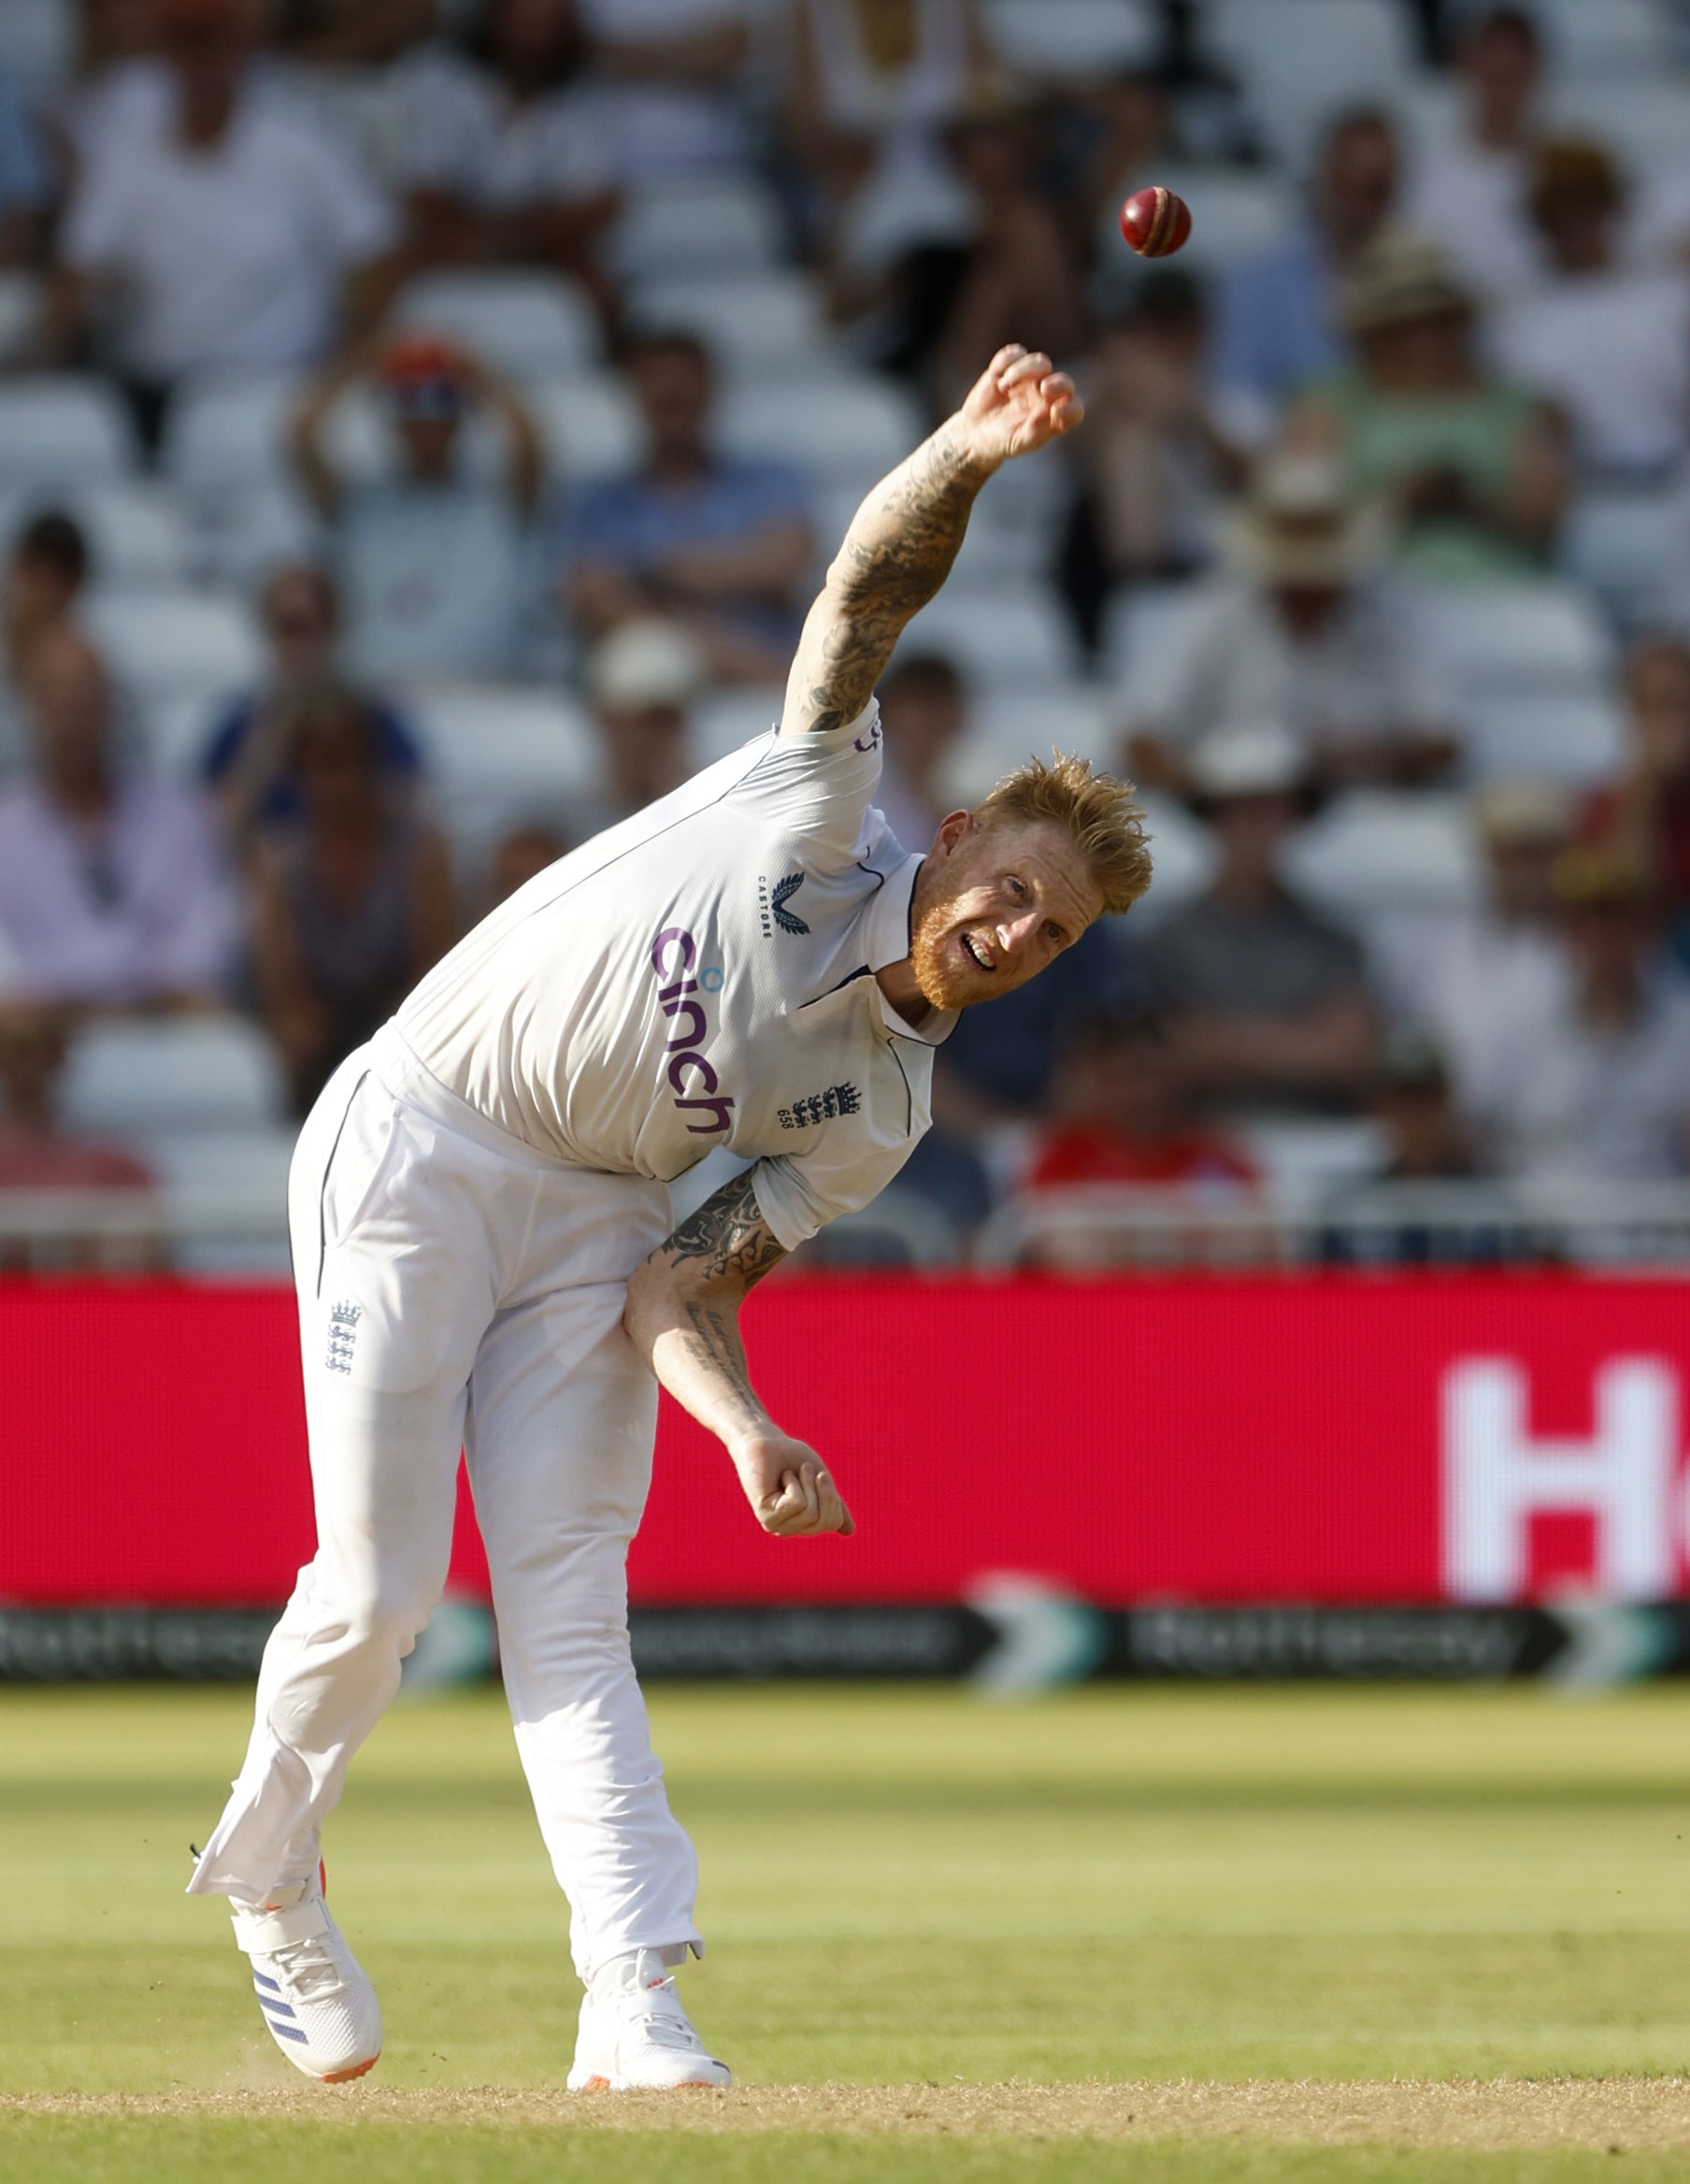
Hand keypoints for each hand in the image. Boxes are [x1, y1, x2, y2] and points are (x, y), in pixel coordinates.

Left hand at [731, 1429, 853, 1536]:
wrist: (766, 1441)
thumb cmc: (791, 1458)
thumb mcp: (819, 1481)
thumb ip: (833, 1505)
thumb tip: (849, 1532)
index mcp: (803, 1523)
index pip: (834, 1521)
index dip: (831, 1495)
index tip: (818, 1475)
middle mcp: (789, 1529)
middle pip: (824, 1519)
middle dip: (821, 1489)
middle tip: (803, 1470)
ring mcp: (776, 1525)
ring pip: (811, 1512)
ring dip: (805, 1482)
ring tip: (789, 1473)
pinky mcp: (767, 1516)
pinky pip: (797, 1503)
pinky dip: (793, 1483)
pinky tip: (779, 1478)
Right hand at [957, 345, 1082, 467]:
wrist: (974, 432)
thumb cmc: (1002, 442)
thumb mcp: (1018, 442)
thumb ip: (1036, 430)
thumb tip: (1050, 412)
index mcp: (1055, 416)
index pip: (1074, 409)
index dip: (1071, 409)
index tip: (1056, 412)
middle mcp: (1047, 395)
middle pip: (1063, 381)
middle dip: (1058, 383)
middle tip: (1044, 388)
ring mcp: (1030, 378)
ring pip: (1040, 362)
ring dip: (1024, 370)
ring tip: (1005, 386)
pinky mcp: (1011, 366)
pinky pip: (1015, 353)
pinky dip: (1005, 361)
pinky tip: (996, 376)